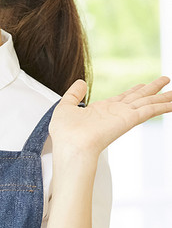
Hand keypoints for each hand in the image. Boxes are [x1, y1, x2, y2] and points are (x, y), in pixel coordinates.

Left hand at [50, 77, 171, 157]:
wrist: (70, 146)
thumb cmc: (65, 133)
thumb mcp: (65, 107)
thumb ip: (74, 94)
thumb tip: (81, 82)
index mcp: (101, 110)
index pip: (123, 98)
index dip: (134, 90)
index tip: (144, 85)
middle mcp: (115, 112)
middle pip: (139, 98)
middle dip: (153, 89)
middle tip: (166, 81)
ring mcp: (123, 116)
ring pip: (148, 103)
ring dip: (163, 97)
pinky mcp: (129, 120)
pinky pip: (150, 110)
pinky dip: (163, 107)